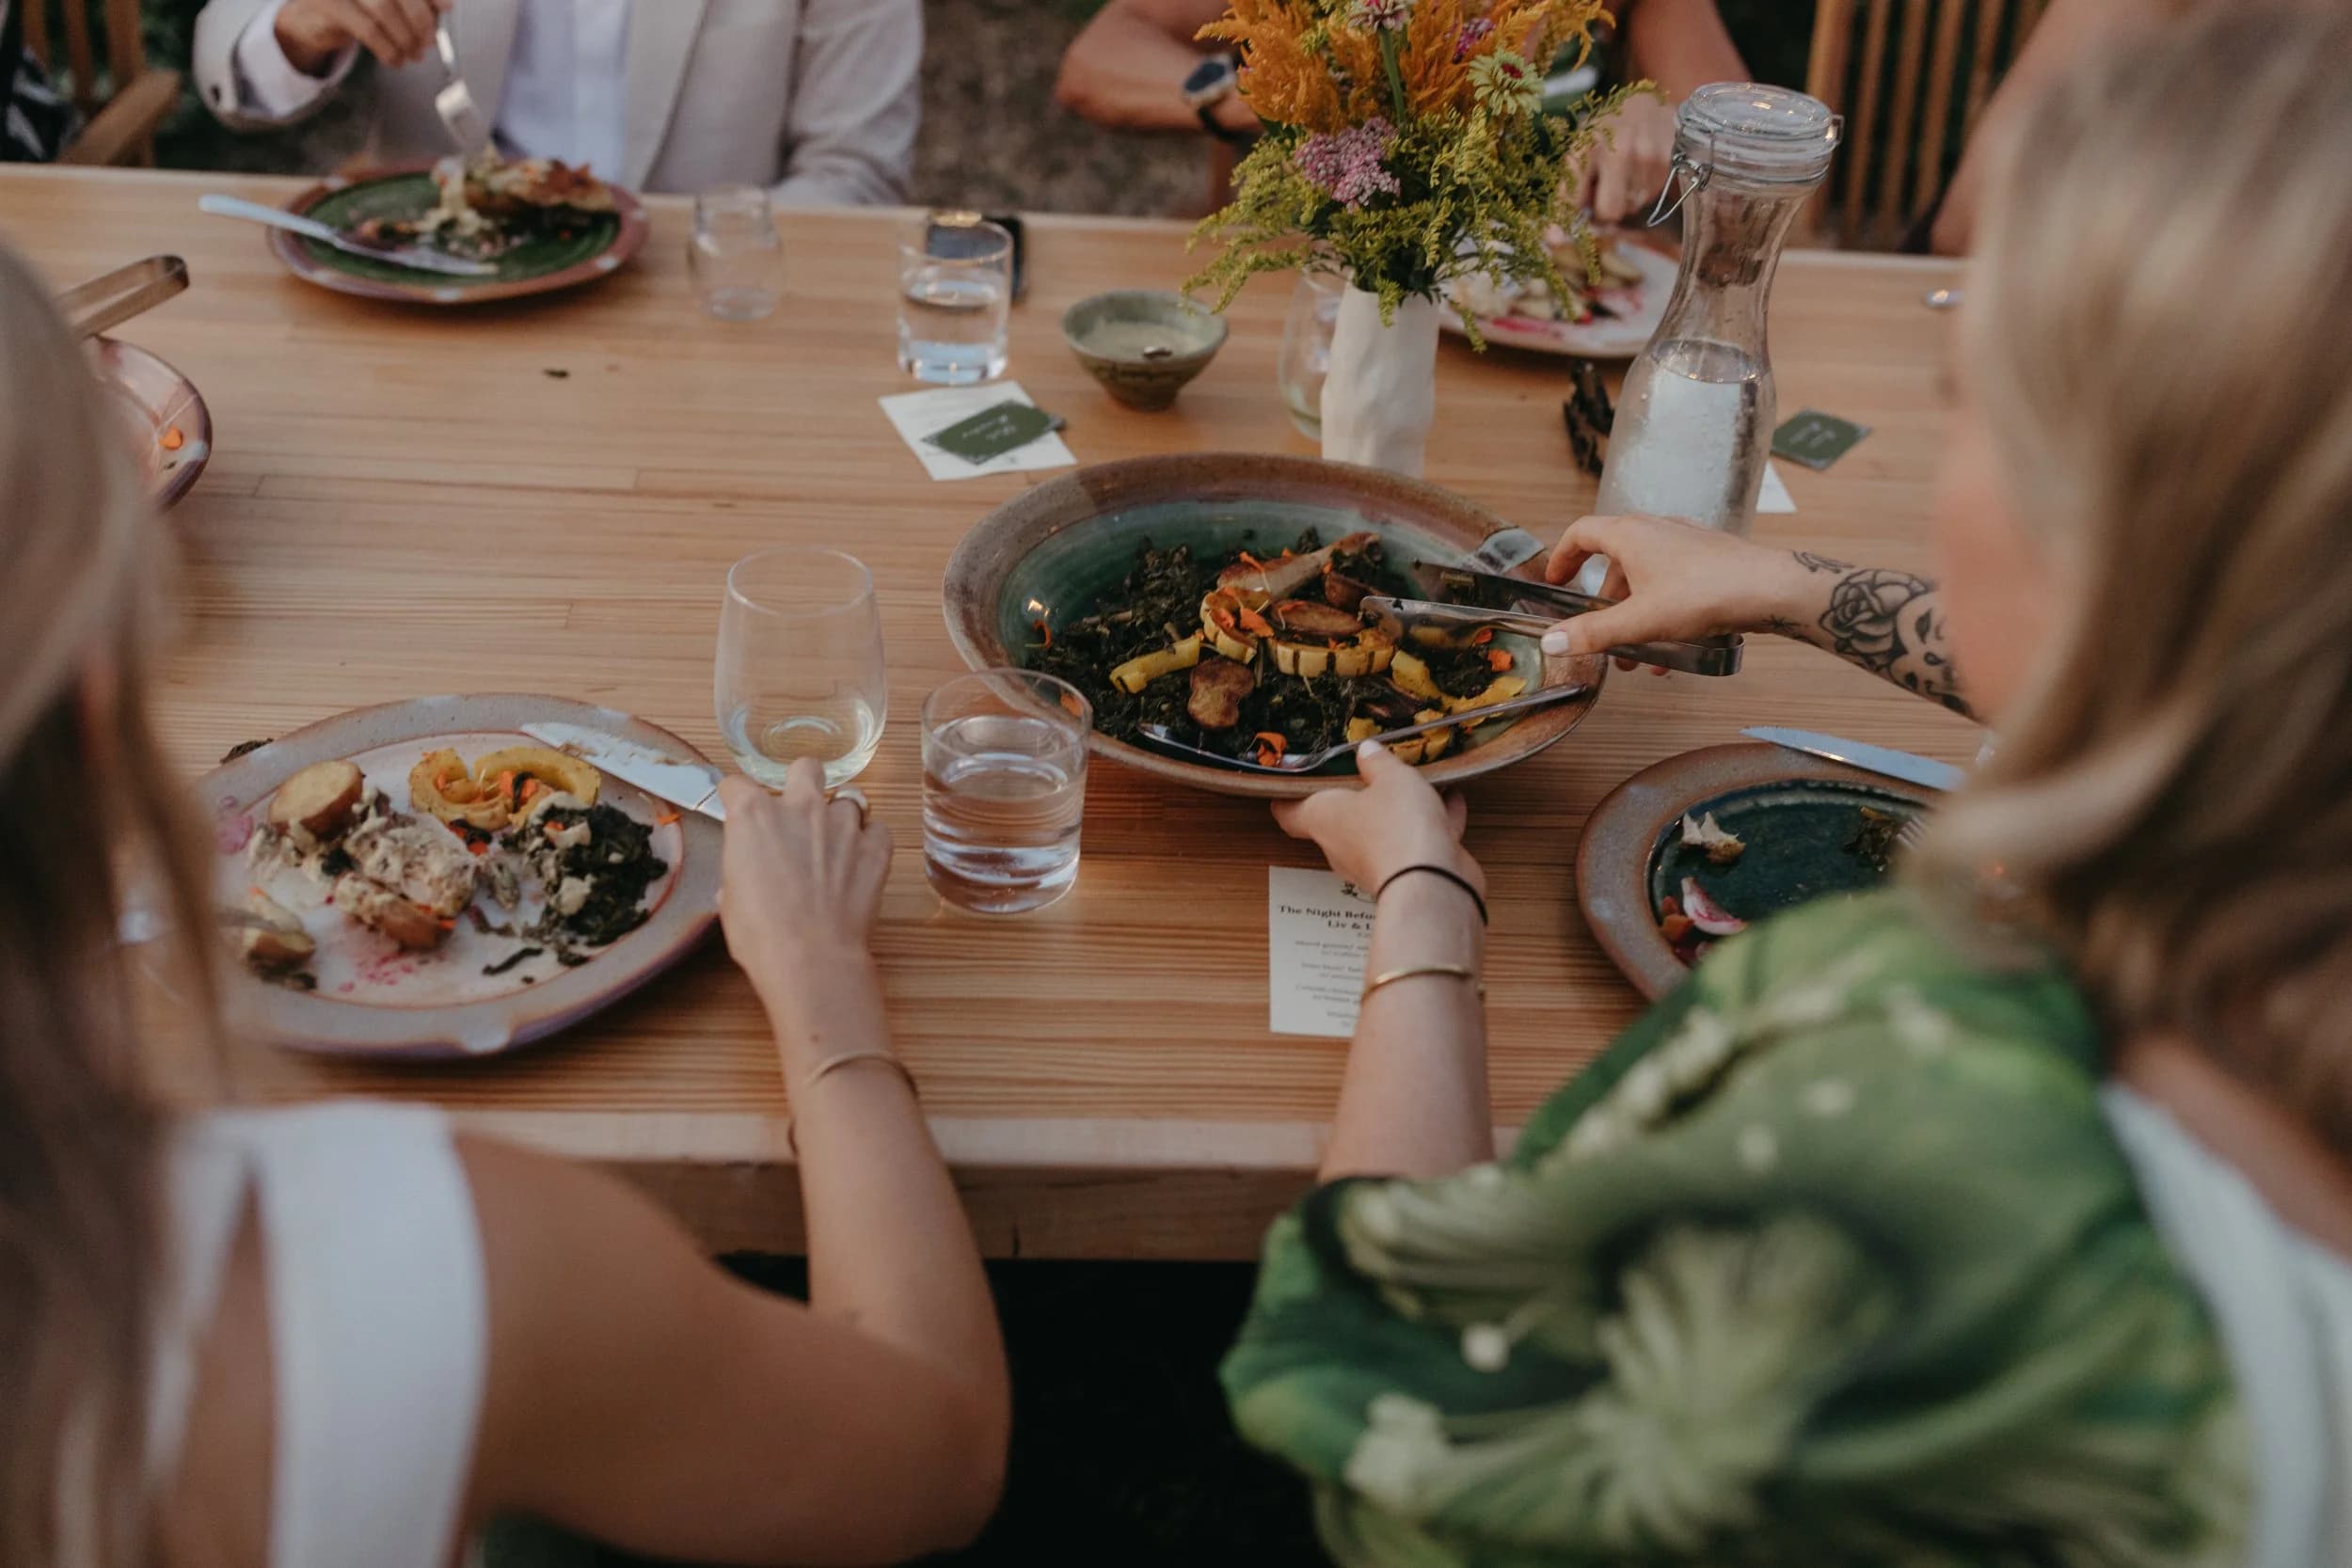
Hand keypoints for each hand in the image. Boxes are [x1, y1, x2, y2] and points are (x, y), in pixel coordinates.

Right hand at [274, 0, 450, 73]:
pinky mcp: (327, 4)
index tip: (447, 7)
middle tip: (428, 42)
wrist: (312, 17)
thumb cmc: (358, 7)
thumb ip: (415, 1)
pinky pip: (367, 29)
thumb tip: (443, 9)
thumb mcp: (390, 1)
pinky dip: (388, 49)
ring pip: (384, 9)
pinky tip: (395, 60)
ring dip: (405, 38)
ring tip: (413, 55)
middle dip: (421, 20)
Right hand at [716, 762, 891, 1002]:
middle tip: (799, 812)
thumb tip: (748, 872)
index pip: (736, 785)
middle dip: (801, 782)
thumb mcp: (730, 898)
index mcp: (753, 816)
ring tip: (835, 849)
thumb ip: (741, 867)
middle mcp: (800, 807)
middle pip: (804, 768)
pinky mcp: (876, 847)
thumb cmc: (760, 933)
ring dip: (839, 819)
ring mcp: (843, 824)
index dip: (735, 798)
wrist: (810, 957)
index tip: (737, 810)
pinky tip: (861, 863)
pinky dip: (871, 841)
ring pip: (848, 799)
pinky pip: (878, 830)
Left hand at [1272, 741, 1484, 900]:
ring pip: (1382, 829)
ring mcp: (1373, 863)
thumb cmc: (1396, 826)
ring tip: (1420, 782)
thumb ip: (1378, 762)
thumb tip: (1366, 751)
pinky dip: (1431, 822)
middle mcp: (1341, 845)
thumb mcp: (1390, 777)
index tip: (1289, 782)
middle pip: (1339, 819)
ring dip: (1400, 808)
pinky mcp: (1405, 874)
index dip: (1286, 797)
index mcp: (1323, 818)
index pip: (1289, 813)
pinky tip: (1452, 801)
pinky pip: (1415, 841)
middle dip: (1355, 797)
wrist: (1431, 882)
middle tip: (1367, 773)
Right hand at [1543, 512, 1814, 668]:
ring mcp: (1686, 541)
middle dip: (1606, 604)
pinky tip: (1676, 646)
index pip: (1582, 533)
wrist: (1770, 588)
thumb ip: (1593, 632)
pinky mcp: (1710, 557)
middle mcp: (1657, 529)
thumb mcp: (1639, 621)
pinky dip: (1664, 610)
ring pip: (1647, 576)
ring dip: (1636, 614)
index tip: (1556, 581)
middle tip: (1601, 635)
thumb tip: (1552, 642)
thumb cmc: (1705, 594)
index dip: (1562, 557)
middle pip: (1615, 561)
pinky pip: (1674, 582)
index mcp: (1631, 535)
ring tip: (1640, 655)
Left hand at [1575, 91, 1677, 223]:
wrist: (1647, 103)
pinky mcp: (1668, 162)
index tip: (1565, 228)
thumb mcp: (1579, 151)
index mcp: (1587, 146)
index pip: (1574, 201)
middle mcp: (1619, 151)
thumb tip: (1555, 238)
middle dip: (1605, 211)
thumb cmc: (1605, 131)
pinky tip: (1641, 169)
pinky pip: (1651, 197)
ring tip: (1625, 172)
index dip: (1571, 219)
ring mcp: (1647, 157)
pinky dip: (1644, 189)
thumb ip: (1567, 192)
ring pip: (1632, 207)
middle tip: (1605, 194)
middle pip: (1610, 213)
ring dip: (1626, 198)